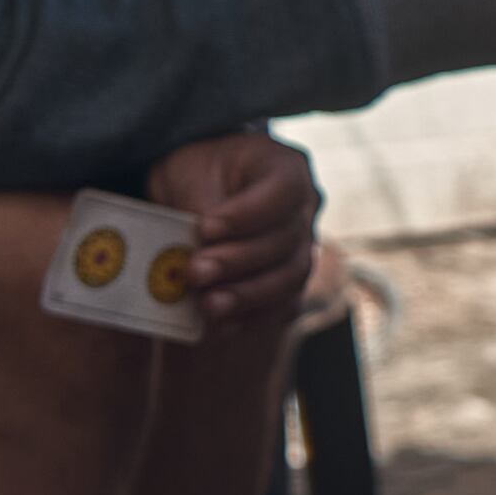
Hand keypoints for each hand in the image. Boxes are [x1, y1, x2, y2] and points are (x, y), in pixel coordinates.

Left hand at [143, 128, 320, 329]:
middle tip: (196, 272)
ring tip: (208, 306)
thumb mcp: (191, 174)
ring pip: (288, 278)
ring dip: (246, 295)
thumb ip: (198, 207)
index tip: (204, 228)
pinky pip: (280, 305)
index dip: (246, 215)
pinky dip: (250, 317)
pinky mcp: (288, 282)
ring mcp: (302, 248)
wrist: (201, 189)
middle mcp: (304, 210)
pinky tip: (220, 326)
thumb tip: (196, 249)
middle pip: (284, 241)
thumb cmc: (199, 173)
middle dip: (237, 261)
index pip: (281, 192)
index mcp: (286, 168)